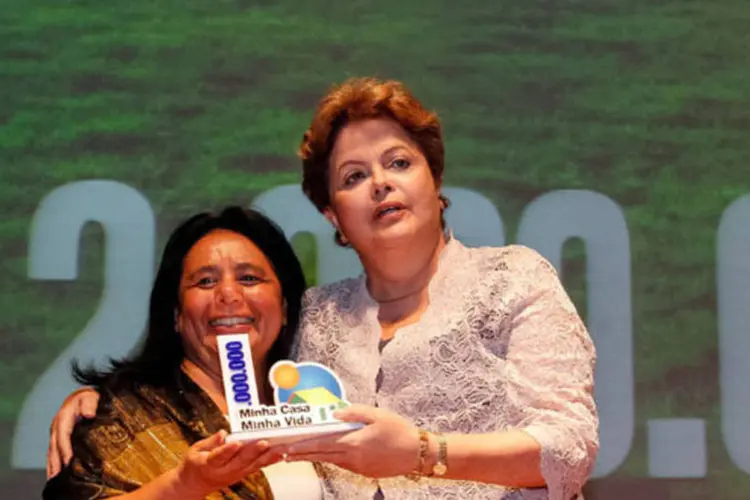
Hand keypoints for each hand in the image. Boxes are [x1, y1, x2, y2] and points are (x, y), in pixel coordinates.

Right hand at [47, 387, 99, 477]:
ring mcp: (56, 432)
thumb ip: (90, 404)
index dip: (66, 449)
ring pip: (52, 451)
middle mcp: (57, 426)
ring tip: (54, 479)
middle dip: (56, 462)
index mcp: (64, 417)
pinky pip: (54, 451)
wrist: (83, 395)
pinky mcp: (58, 437)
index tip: (69, 461)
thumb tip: (89, 414)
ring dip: (52, 465)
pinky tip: (54, 473)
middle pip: (55, 446)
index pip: (63, 436)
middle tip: (59, 477)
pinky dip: (53, 462)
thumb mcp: (91, 397)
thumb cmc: (90, 397)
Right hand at [175, 430, 281, 497]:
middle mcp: (224, 472)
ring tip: (279, 448)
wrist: (195, 484)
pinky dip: (269, 460)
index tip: (235, 443)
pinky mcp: (242, 474)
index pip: (218, 457)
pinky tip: (280, 454)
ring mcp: (235, 474)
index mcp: (208, 464)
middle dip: (253, 452)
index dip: (227, 450)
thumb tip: (222, 433)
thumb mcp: (195, 450)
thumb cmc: (195, 463)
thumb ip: (210, 442)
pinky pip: (257, 467)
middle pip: (240, 462)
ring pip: (252, 465)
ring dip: (267, 456)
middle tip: (264, 442)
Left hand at [277, 404, 419, 477]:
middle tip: (281, 453)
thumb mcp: (377, 414)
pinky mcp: (364, 471)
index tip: (285, 448)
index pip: (321, 445)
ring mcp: (358, 467)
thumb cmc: (399, 431)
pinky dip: (330, 459)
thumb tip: (335, 412)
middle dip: (300, 454)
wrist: (417, 453)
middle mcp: (353, 458)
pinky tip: (324, 454)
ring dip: (313, 457)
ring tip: (295, 454)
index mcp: (354, 443)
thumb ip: (354, 412)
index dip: (302, 447)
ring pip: (330, 461)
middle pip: (321, 456)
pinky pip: (342, 464)